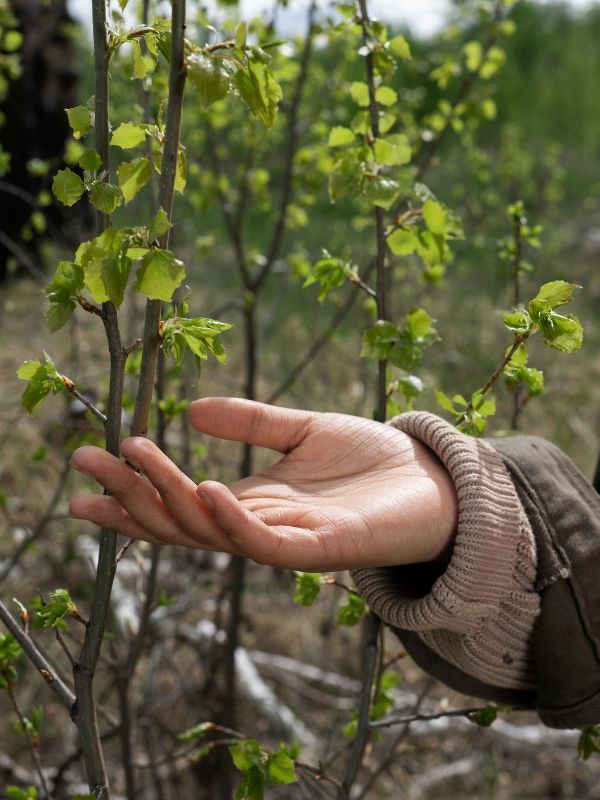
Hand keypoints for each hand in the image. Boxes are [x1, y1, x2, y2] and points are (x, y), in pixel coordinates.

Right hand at [69, 398, 457, 570]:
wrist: (436, 482)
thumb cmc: (373, 461)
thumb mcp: (303, 429)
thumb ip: (252, 422)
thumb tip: (192, 409)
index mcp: (252, 501)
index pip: (178, 501)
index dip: (132, 487)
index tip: (87, 462)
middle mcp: (260, 527)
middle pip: (180, 521)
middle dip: (130, 495)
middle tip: (84, 461)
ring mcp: (288, 542)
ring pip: (212, 533)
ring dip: (170, 499)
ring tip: (135, 458)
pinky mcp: (322, 550)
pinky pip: (267, 545)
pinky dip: (234, 521)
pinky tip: (207, 488)